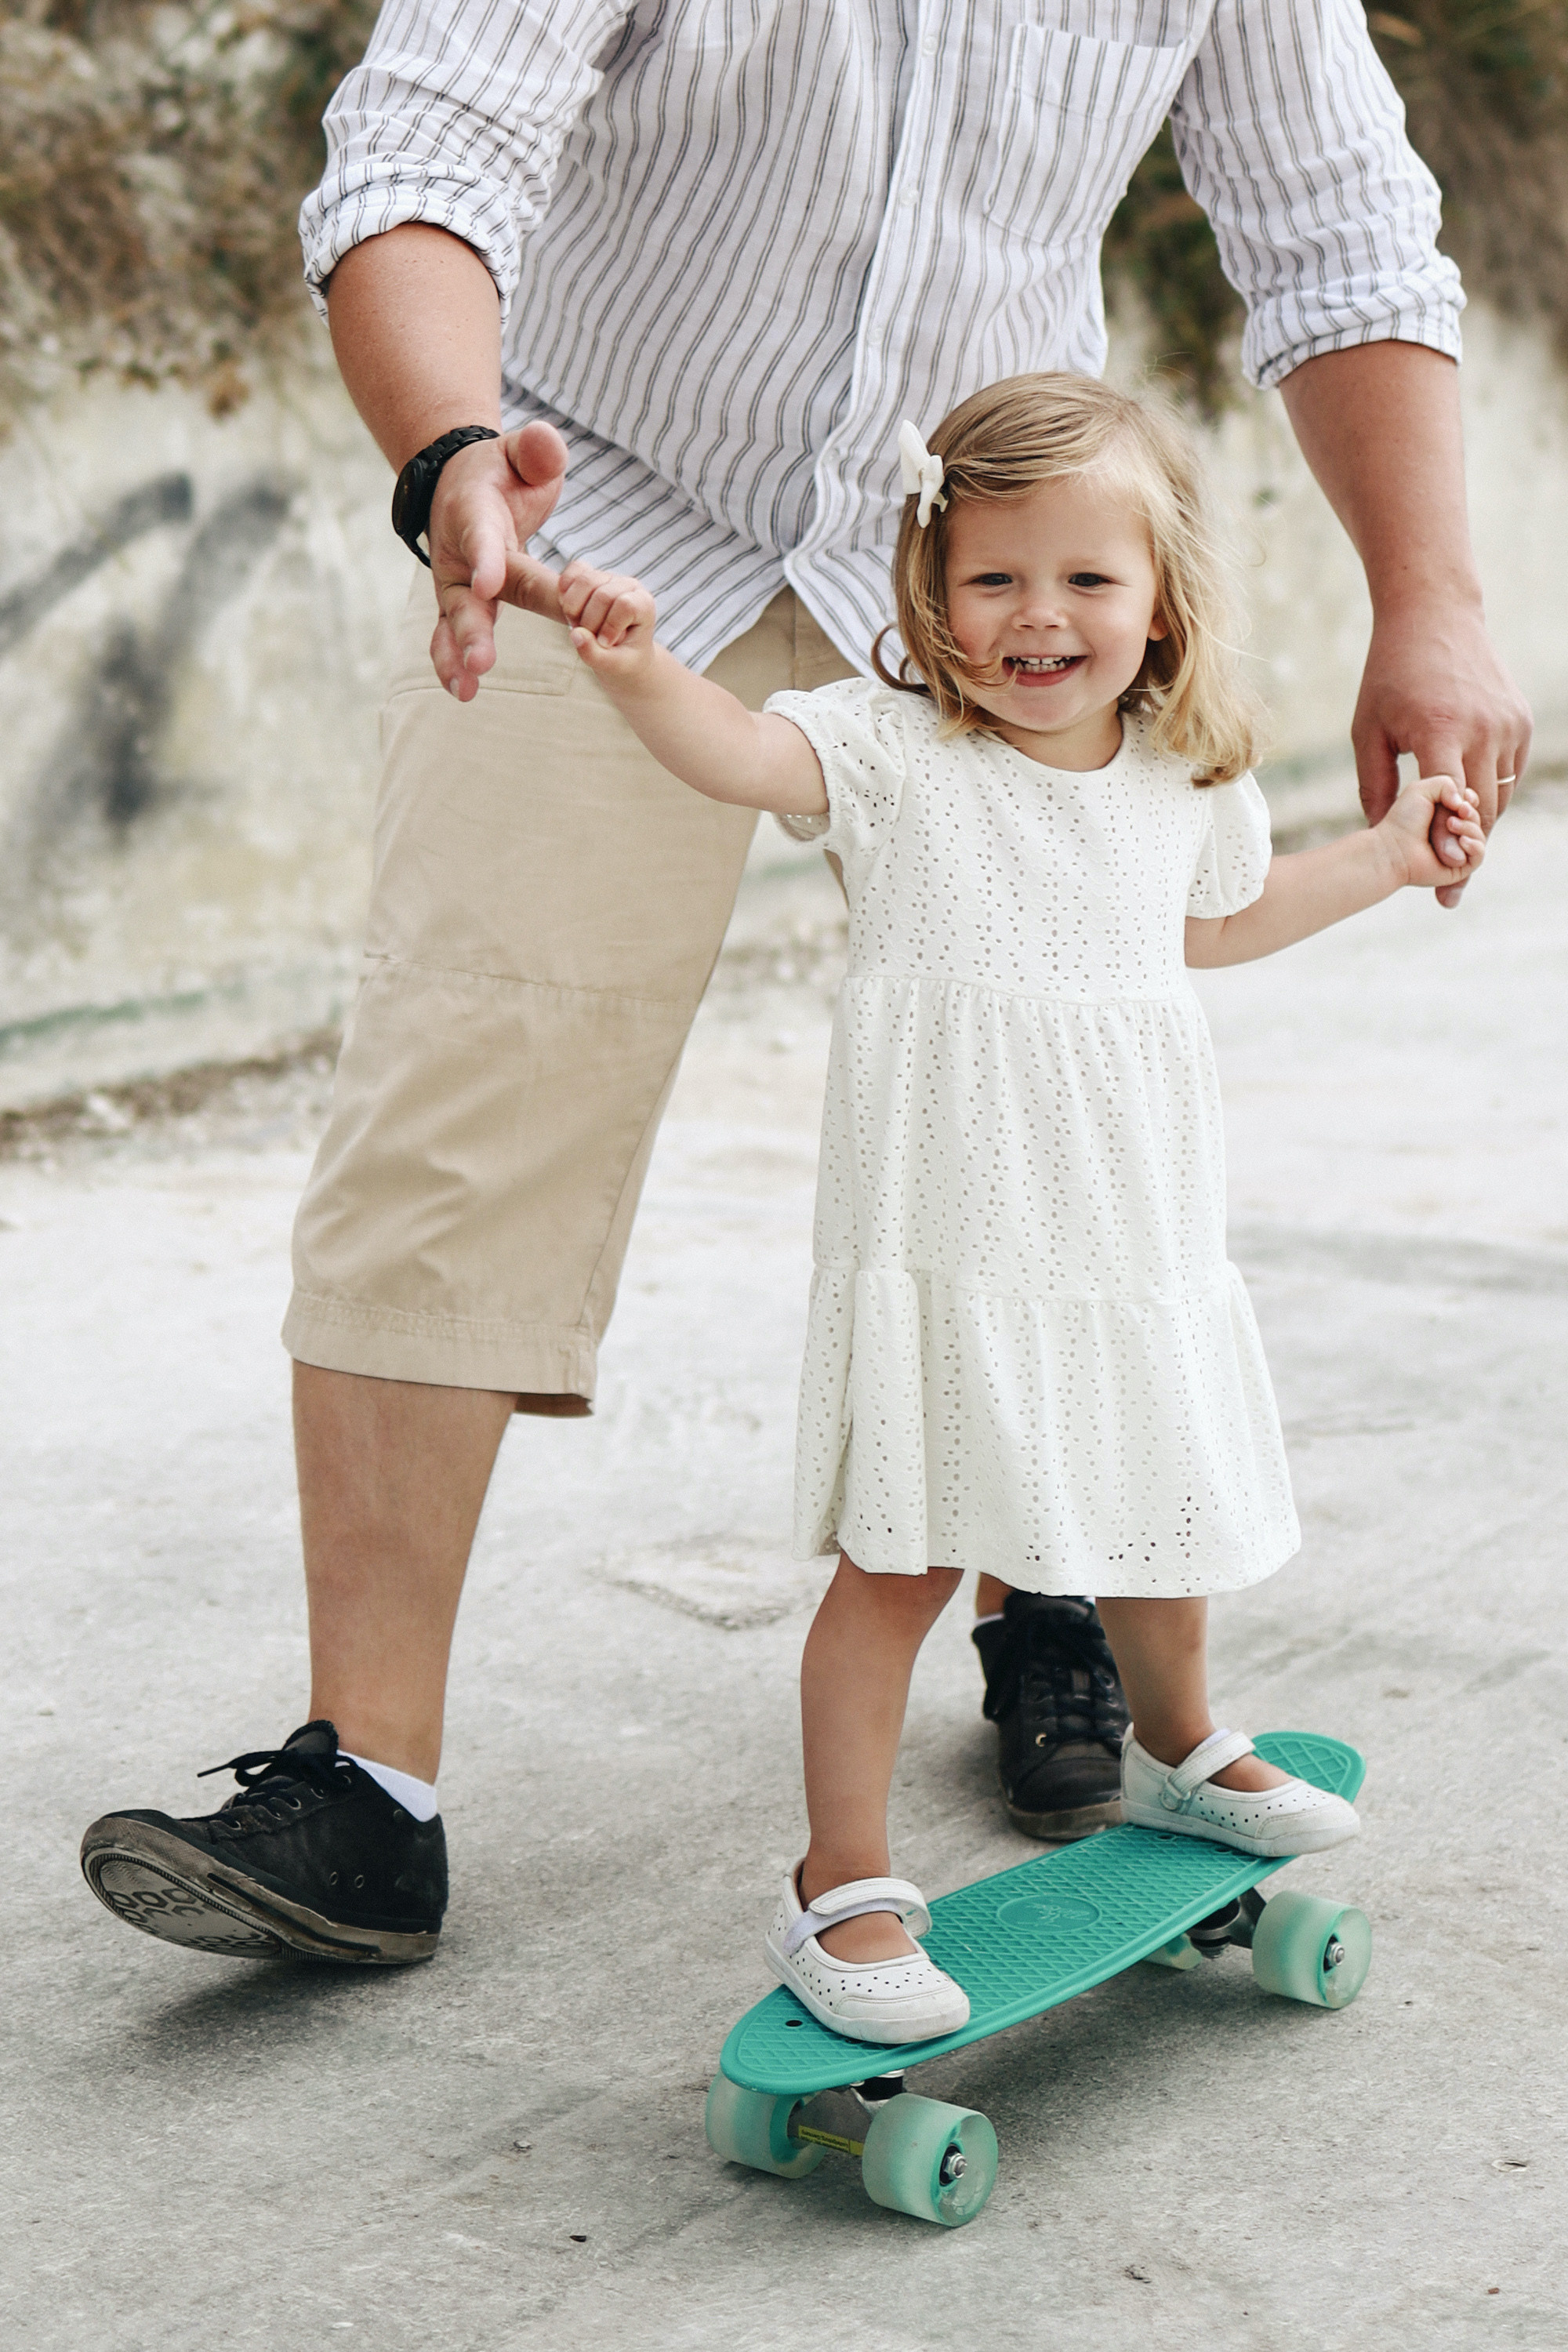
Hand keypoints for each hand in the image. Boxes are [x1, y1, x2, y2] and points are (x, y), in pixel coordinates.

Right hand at [426, 421, 569, 699]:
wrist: (458, 482)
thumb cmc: (501, 471)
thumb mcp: (520, 451)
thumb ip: (536, 450)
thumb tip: (546, 443)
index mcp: (476, 514)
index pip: (483, 539)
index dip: (486, 560)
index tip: (490, 583)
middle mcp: (459, 555)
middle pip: (466, 595)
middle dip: (473, 629)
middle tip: (482, 660)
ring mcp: (456, 584)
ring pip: (454, 622)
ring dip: (459, 656)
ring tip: (466, 689)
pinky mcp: (460, 604)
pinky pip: (452, 636)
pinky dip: (454, 663)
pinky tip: (463, 692)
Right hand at [560, 561, 657, 683]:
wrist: (618, 652)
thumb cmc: (622, 659)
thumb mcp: (613, 665)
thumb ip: (595, 654)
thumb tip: (576, 634)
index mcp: (644, 605)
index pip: (625, 605)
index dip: (610, 626)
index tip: (606, 644)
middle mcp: (629, 585)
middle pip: (602, 595)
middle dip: (588, 622)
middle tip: (588, 639)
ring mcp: (609, 577)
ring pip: (585, 580)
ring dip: (573, 609)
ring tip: (579, 626)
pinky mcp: (591, 574)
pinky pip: (574, 570)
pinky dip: (564, 590)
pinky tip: (567, 610)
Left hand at [1353, 600, 1529, 907]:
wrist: (1435, 617)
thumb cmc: (1389, 676)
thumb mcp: (1368, 730)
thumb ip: (1375, 787)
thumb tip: (1381, 836)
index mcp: (1441, 731)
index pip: (1450, 807)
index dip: (1444, 847)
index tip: (1439, 883)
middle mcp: (1484, 729)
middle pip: (1482, 811)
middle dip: (1465, 848)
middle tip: (1447, 884)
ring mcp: (1509, 724)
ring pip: (1500, 797)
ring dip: (1478, 824)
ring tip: (1452, 847)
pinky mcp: (1521, 720)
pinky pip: (1509, 773)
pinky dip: (1490, 794)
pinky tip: (1466, 806)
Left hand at [1373, 772, 1485, 891]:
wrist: (1393, 848)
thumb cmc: (1403, 818)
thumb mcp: (1423, 788)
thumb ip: (1448, 783)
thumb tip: (1465, 804)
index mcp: (1449, 808)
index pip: (1475, 798)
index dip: (1472, 797)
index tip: (1461, 798)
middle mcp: (1456, 827)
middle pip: (1483, 814)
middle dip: (1471, 812)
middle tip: (1458, 811)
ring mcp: (1459, 847)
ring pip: (1482, 834)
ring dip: (1471, 826)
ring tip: (1451, 824)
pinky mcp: (1459, 867)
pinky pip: (1479, 855)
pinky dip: (1474, 845)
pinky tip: (1462, 840)